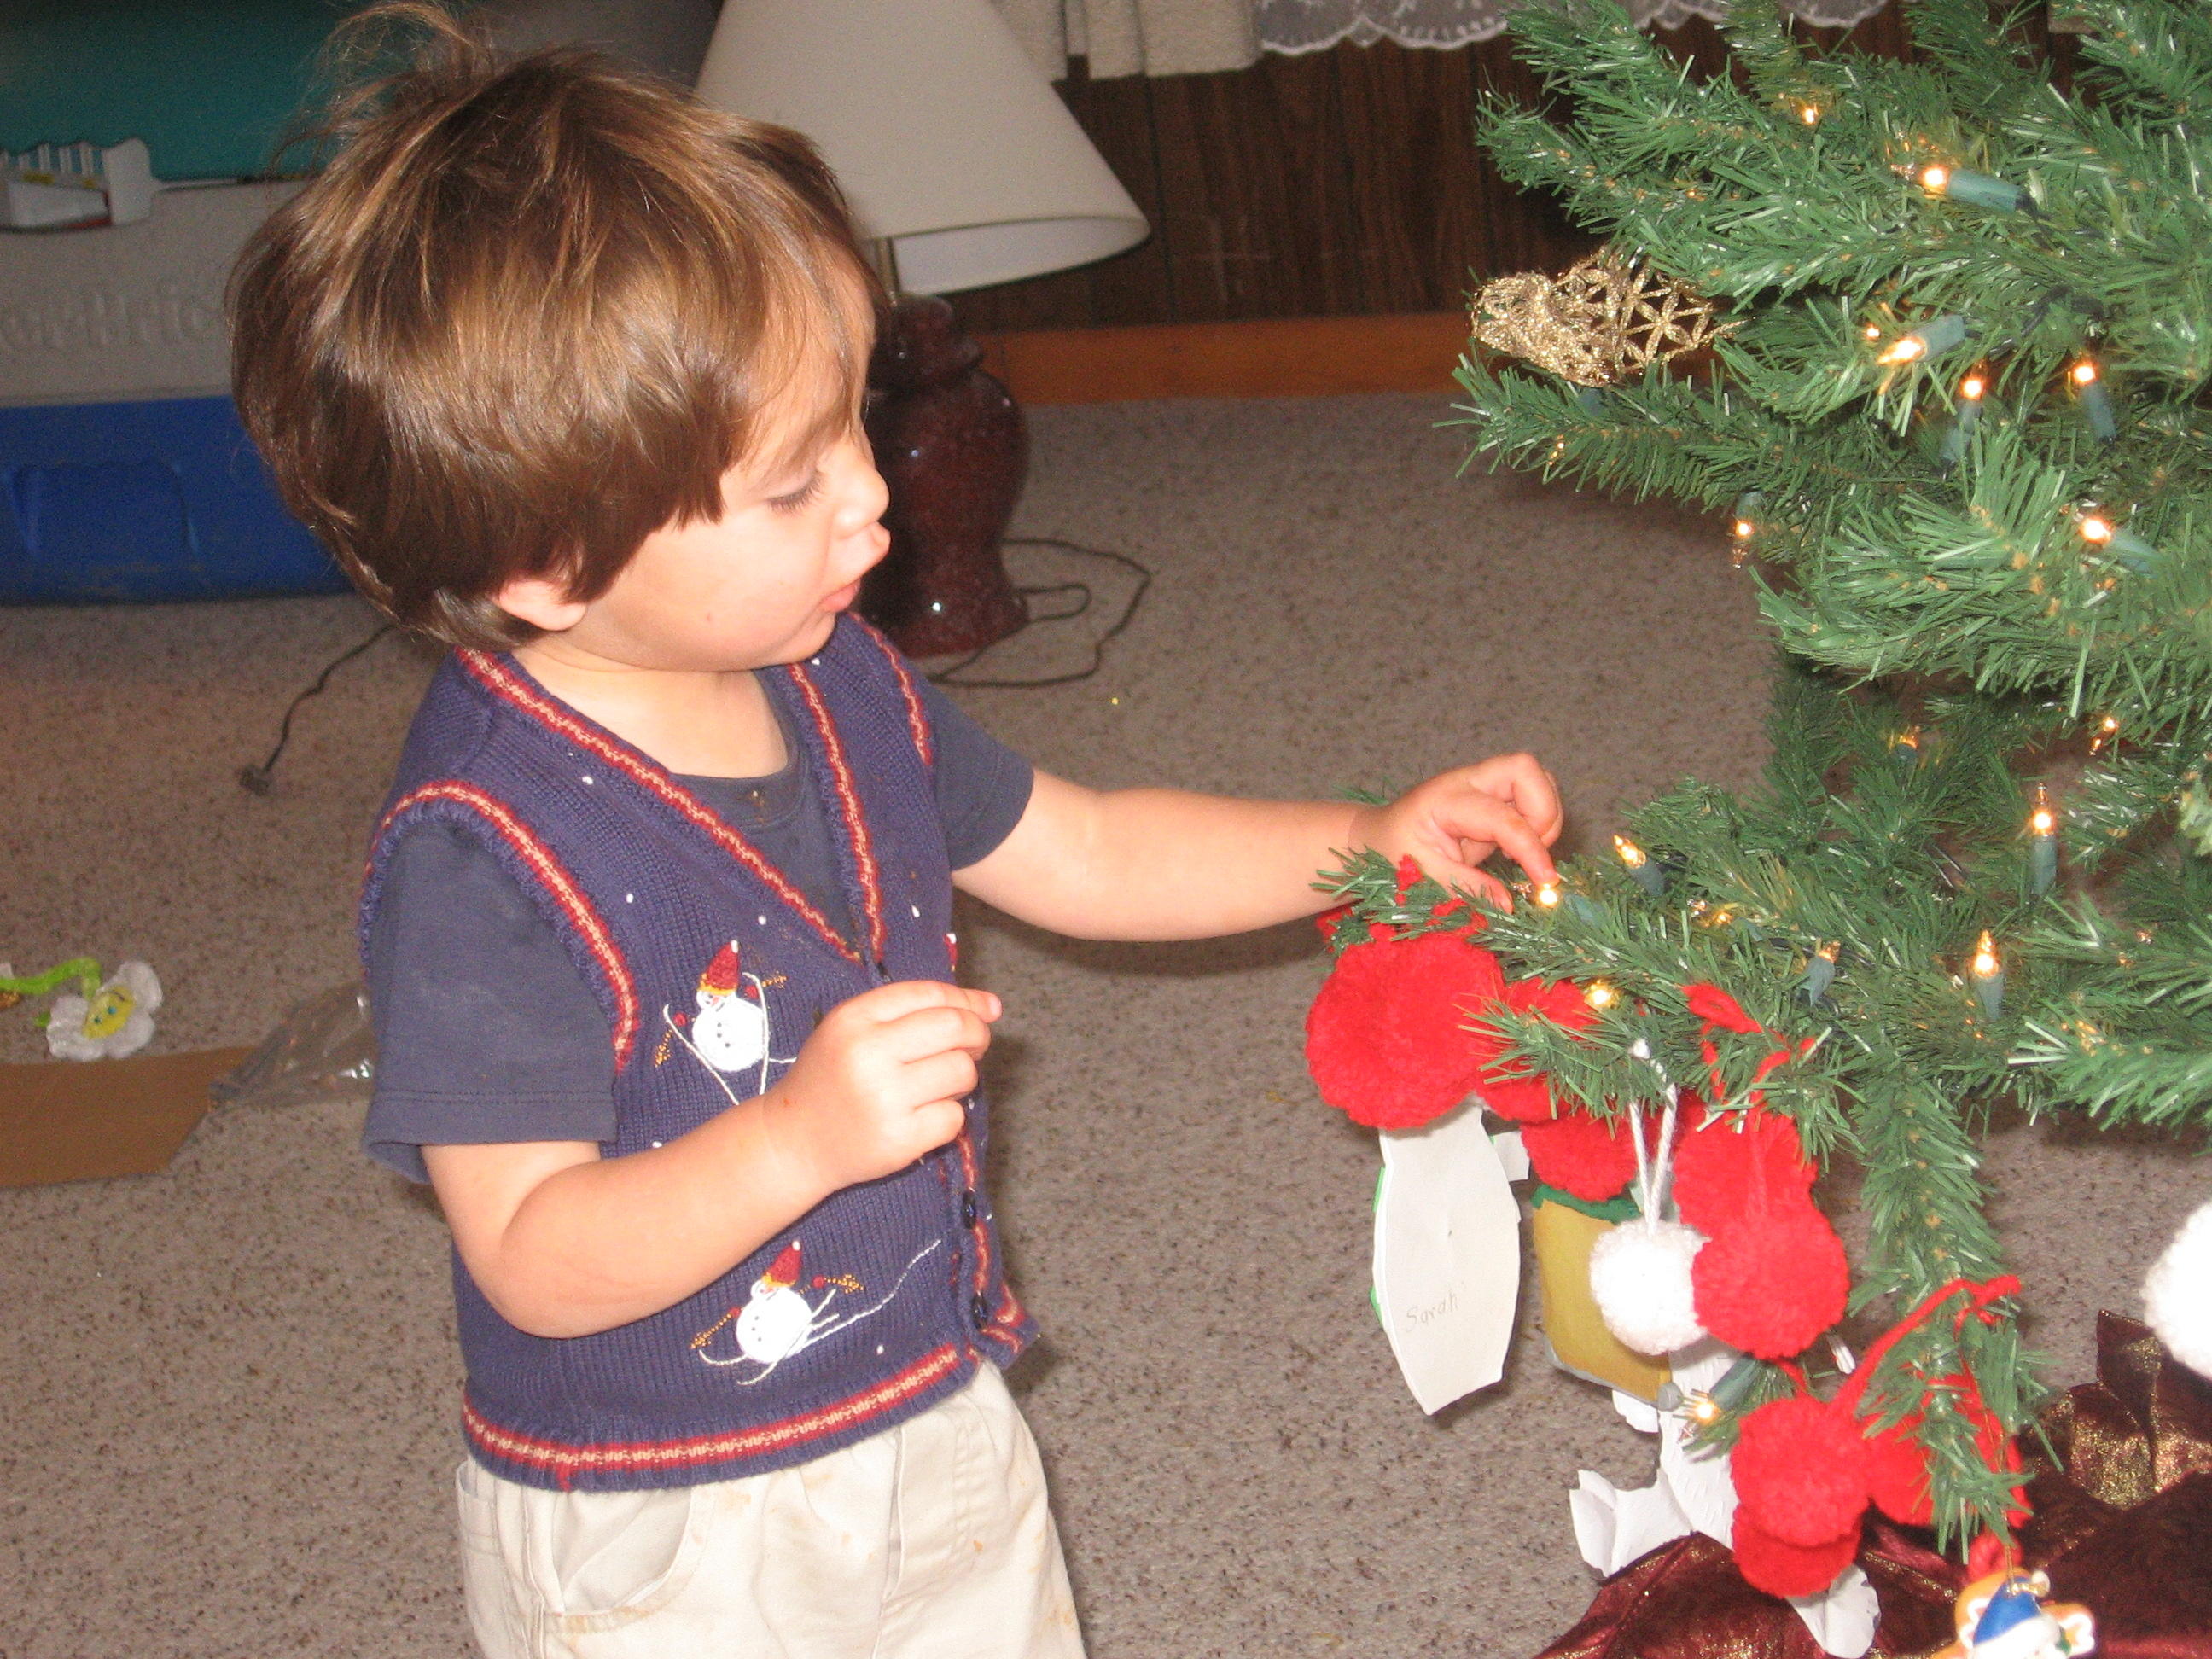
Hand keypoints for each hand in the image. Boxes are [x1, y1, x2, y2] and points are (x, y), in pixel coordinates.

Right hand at [760, 980, 999, 1195]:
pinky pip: (954, 1117)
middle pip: (955, 1028)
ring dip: (963, 1077)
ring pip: (961, 1071)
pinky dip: (948, 1116)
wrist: (794, 1141)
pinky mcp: (899, 1139)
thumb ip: (912, 1011)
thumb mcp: (852, 1030)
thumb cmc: (832, 1079)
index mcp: (853, 1018)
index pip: (929, 994)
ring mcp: (884, 1098)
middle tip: (973, 1047)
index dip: (967, 1000)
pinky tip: (923, 1116)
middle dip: (977, 1034)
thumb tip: (991, 1006)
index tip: (987, 1010)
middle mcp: (867, 1053)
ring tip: (938, 1085)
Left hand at [1351, 752, 1562, 907]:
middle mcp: (1467, 782)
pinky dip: (1539, 821)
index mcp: (1444, 800)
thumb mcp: (1420, 878)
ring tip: (1523, 853)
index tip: (1545, 882)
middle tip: (1531, 854)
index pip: (1502, 817)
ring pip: (1537, 779)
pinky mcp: (1493, 796)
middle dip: (1544, 812)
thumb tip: (1509, 905)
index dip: (1531, 849)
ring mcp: (1482, 784)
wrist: (1375, 838)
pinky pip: (1533, 796)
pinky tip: (1517, 848)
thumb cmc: (1390, 855)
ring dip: (1545, 817)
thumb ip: (1465, 889)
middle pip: (1525, 769)